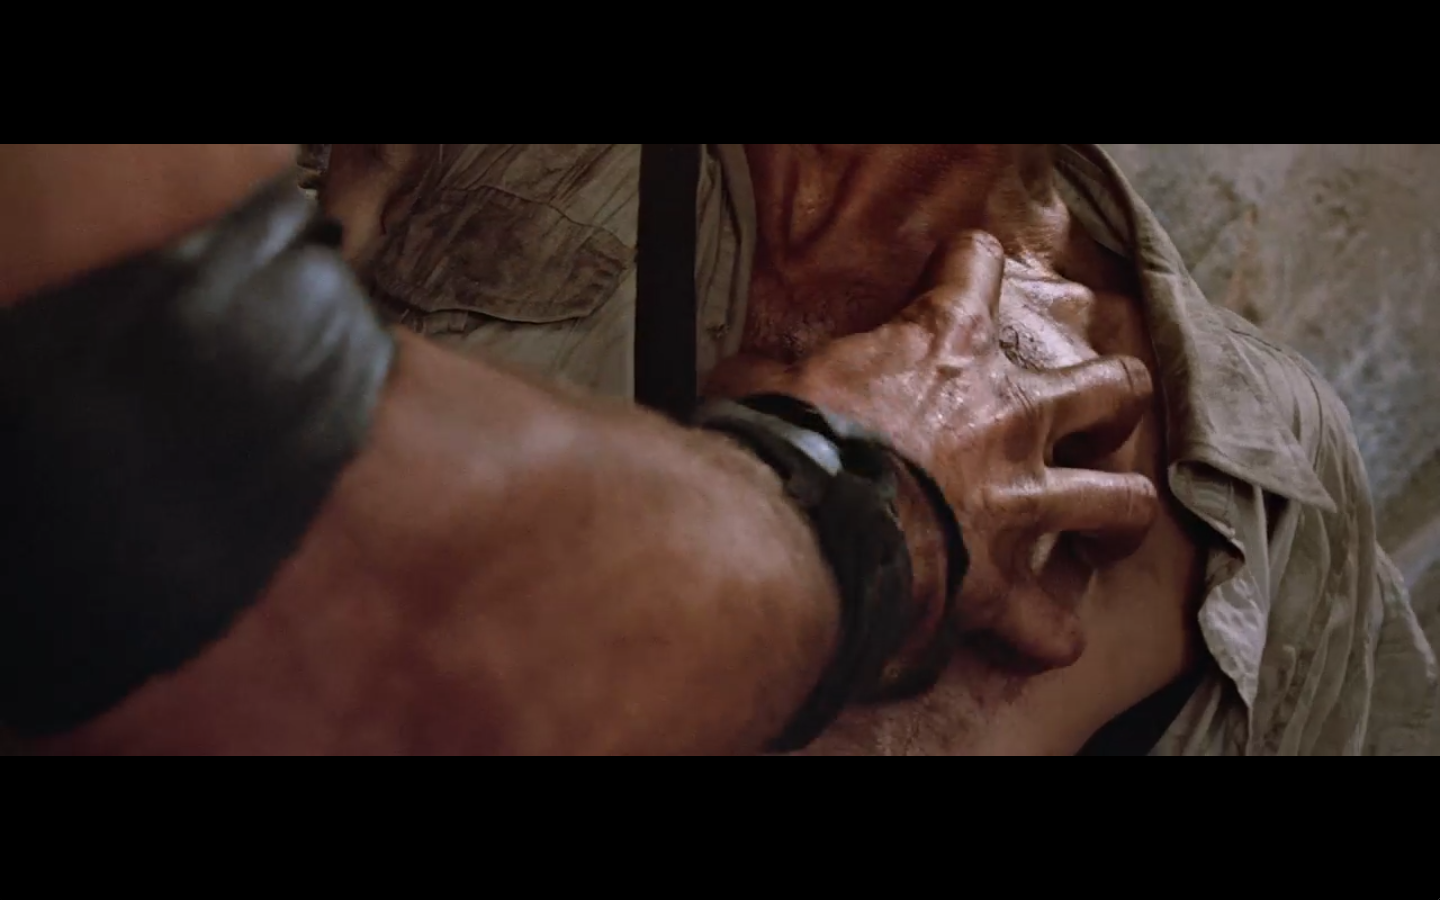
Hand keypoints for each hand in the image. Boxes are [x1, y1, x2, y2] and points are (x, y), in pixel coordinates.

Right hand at [704, 232, 1159, 669]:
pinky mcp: (1002, 585)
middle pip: (1113, 387)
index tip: (959, 274)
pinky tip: (1038, 636)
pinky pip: (1051, 626)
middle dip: (1112, 404)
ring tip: (1103, 526)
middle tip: (1085, 422)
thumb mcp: (766, 381)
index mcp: (944, 345)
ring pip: (1121, 502)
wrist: (799, 529)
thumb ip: (775, 372)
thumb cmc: (784, 440)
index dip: (968, 265)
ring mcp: (1018, 503)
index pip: (976, 266)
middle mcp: (1007, 417)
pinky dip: (1046, 633)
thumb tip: (746, 376)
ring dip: (1116, 518)